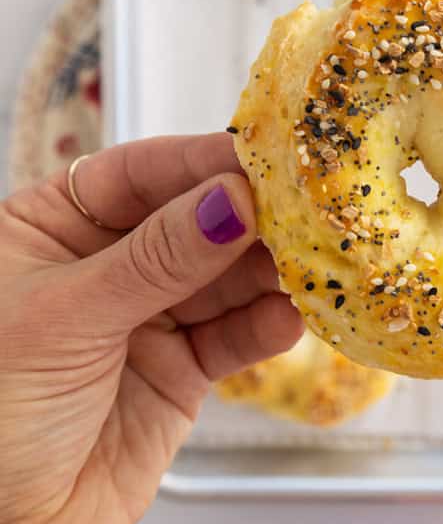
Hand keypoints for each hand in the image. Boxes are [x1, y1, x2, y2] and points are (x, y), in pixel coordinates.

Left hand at [0, 133, 302, 523]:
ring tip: (311, 262)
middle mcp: (106, 266)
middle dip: (250, 217)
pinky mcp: (183, 367)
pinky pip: (235, 335)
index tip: (262, 156)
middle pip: (194, 221)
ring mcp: (148, 316)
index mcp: (50, 230)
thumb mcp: (64, 319)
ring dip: (270, 271)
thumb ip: (155, 259)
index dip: (201, 163)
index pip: (137, 175)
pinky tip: (291, 317)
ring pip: (225, 278)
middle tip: (305, 209)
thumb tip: (228, 201)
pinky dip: (267, 326)